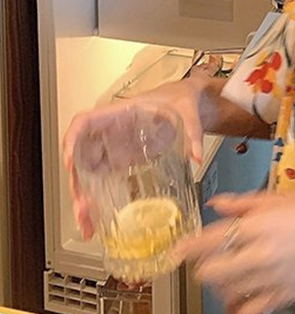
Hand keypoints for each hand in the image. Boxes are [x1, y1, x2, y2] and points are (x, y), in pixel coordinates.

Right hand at [62, 78, 205, 238]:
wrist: (185, 102)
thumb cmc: (179, 99)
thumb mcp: (187, 109)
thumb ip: (192, 131)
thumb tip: (197, 155)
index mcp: (121, 112)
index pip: (85, 121)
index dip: (72, 139)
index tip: (70, 160)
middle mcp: (110, 131)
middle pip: (81, 155)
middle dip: (77, 183)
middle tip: (83, 208)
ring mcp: (113, 147)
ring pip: (87, 172)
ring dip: (83, 197)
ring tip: (88, 223)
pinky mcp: (121, 160)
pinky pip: (101, 179)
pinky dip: (96, 199)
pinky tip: (97, 219)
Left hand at [173, 191, 294, 312]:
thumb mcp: (280, 197)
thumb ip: (243, 203)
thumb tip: (215, 204)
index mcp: (258, 224)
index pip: (210, 239)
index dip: (186, 247)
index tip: (174, 252)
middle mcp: (260, 254)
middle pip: (211, 270)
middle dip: (203, 265)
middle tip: (209, 258)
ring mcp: (270, 279)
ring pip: (225, 291)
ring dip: (220, 283)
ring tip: (228, 273)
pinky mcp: (281, 297)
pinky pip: (248, 311)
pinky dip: (238, 306)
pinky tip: (239, 297)